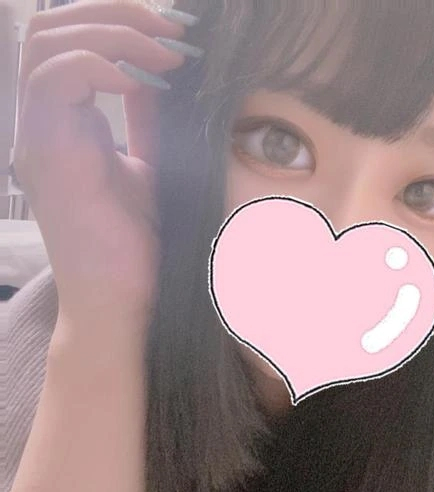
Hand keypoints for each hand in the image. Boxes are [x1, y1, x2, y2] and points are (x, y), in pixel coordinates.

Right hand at [13, 0, 198, 335]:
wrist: (124, 303)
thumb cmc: (138, 247)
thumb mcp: (150, 166)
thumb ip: (147, 117)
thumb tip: (166, 66)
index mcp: (64, 125)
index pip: (69, 40)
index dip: (119, 19)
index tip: (179, 32)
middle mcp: (41, 126)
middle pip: (50, 26)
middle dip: (116, 12)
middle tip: (175, 30)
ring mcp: (38, 140)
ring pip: (47, 44)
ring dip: (113, 33)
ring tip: (169, 53)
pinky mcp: (47, 158)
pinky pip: (56, 80)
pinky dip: (104, 65)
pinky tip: (148, 82)